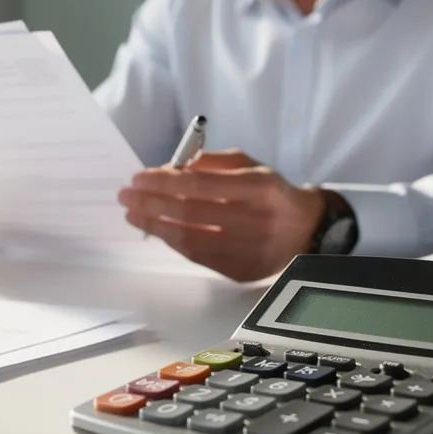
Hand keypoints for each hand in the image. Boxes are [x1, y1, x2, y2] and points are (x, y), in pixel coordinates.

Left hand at [118, 149, 325, 281]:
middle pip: (190, 213)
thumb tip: (169, 169)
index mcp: (259, 187)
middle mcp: (256, 220)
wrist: (306, 229)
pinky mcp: (242, 272)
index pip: (200, 184)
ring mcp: (249, 250)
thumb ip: (211, 161)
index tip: (138, 178)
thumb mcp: (249, 164)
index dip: (164, 182)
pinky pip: (198, 258)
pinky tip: (158, 231)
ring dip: (155, 226)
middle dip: (151, 203)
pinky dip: (174, 243)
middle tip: (126, 196)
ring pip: (190, 239)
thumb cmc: (270, 191)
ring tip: (134, 215)